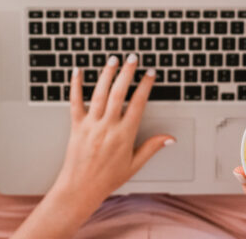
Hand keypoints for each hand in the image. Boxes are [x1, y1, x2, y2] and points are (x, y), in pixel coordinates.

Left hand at [53, 54, 174, 202]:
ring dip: (107, 74)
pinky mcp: (76, 126)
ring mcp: (91, 125)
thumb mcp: (135, 164)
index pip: (138, 104)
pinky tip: (77, 71)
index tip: (150, 74)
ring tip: (113, 59)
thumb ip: (152, 148)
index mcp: (124, 135)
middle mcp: (108, 127)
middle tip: (133, 58)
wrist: (80, 188)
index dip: (145, 86)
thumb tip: (170, 138)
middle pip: (119, 93)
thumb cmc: (107, 179)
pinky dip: (75, 85)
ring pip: (99, 94)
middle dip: (127, 73)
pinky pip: (75, 102)